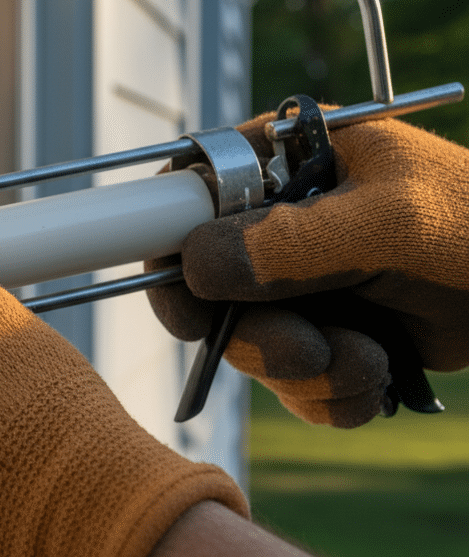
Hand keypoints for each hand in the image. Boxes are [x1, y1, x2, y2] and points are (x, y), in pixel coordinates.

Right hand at [148, 116, 468, 426]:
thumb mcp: (389, 227)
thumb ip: (289, 243)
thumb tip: (191, 265)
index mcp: (288, 161)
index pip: (187, 193)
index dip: (168, 250)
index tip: (190, 308)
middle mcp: (283, 220)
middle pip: (206, 289)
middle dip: (258, 336)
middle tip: (311, 349)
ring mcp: (303, 282)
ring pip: (248, 345)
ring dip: (305, 373)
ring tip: (370, 362)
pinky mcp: (329, 332)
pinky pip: (292, 381)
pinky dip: (331, 395)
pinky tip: (380, 377)